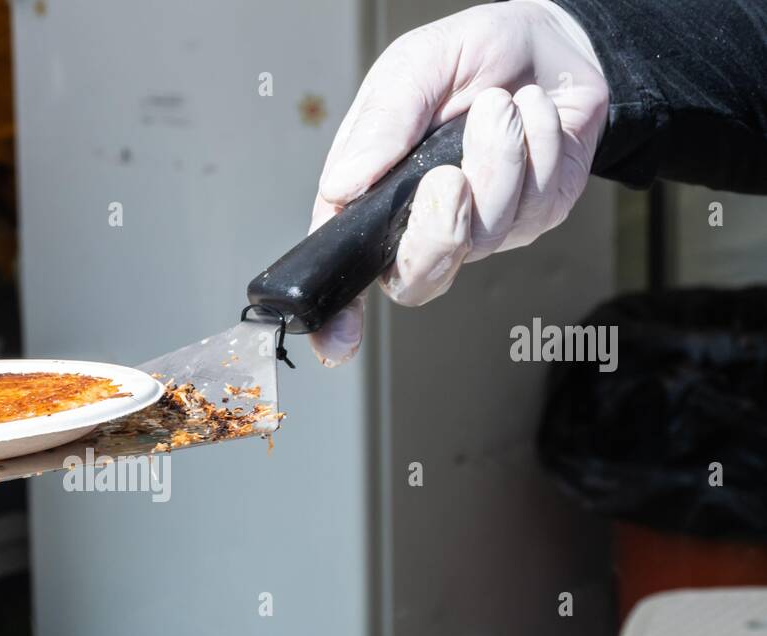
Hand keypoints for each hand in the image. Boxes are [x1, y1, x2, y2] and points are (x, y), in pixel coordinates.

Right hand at [308, 0, 608, 365]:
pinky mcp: (535, 215)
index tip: (341, 342)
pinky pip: (535, 203)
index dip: (339, 317)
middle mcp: (424, 226)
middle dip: (438, 233)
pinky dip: (539, 144)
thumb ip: (380, 123)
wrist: (550, 39)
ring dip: (499, 160)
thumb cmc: (470, 57)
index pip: (348, 271)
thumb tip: (343, 183)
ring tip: (499, 103)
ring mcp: (482, 229)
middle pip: (419, 277)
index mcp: (375, 200)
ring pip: (485, 235)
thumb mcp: (412, 68)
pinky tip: (534, 112)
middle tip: (448, 177)